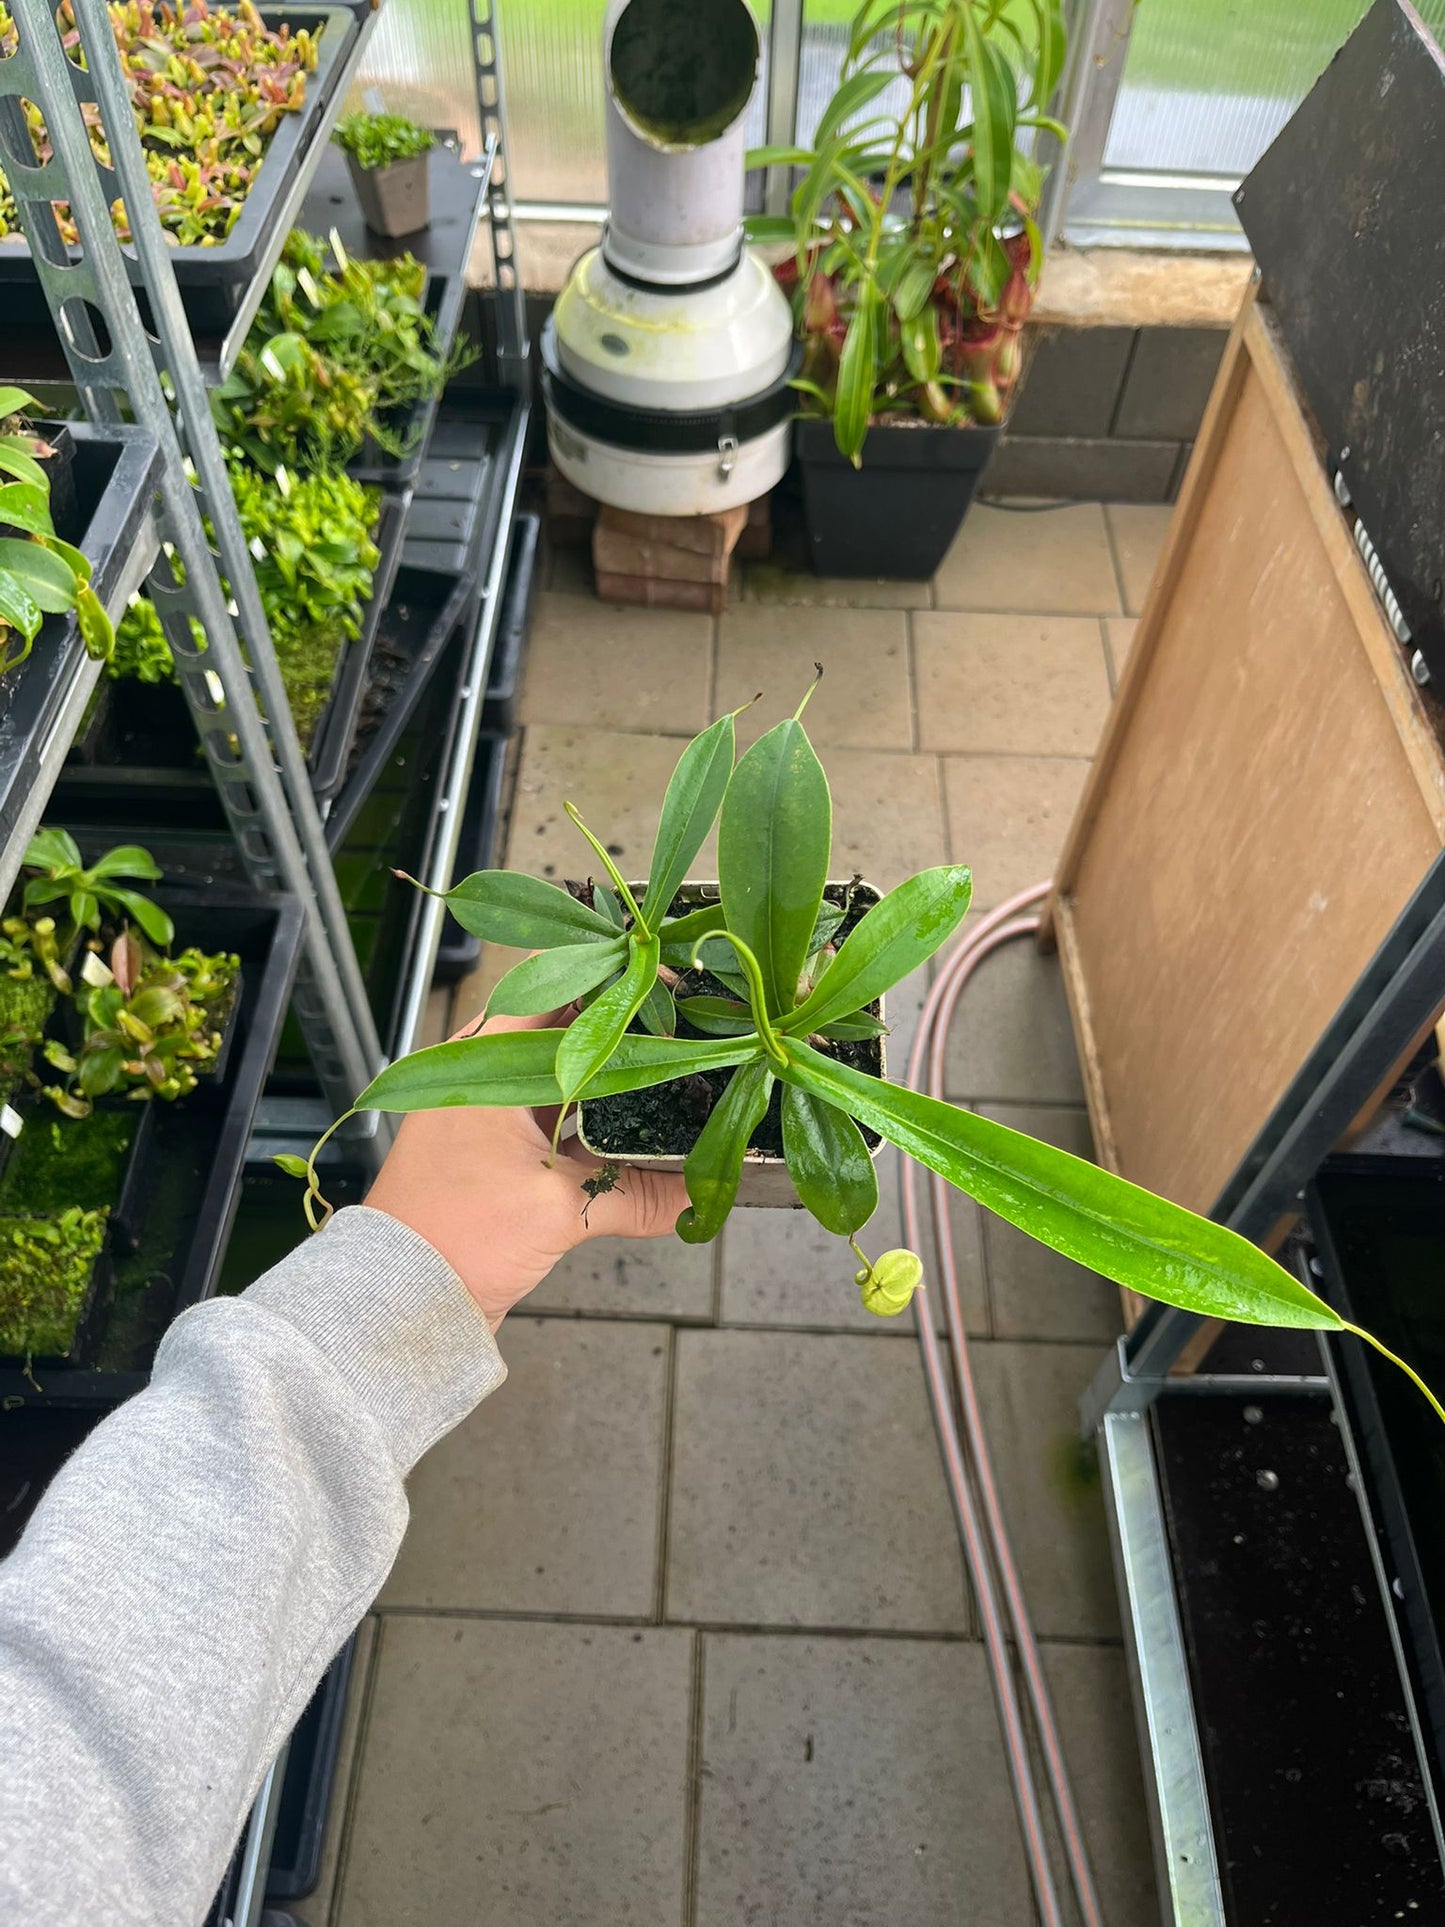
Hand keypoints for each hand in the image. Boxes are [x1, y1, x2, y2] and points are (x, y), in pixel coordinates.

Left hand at [364, 1008, 688, 1331]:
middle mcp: (487, 1074)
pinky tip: (636, 1137)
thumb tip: (697, 1197)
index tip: (669, 986)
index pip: (556, 983)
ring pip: (566, 1077)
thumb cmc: (458, 1236)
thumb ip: (636, 1197)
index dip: (615, 979)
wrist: (400, 1299)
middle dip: (626, 1032)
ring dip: (613, 1082)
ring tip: (673, 1078)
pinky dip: (593, 1127)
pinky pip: (556, 1122)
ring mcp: (491, 1113)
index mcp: (488, 1059)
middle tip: (686, 1032)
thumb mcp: (558, 1210)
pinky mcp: (497, 1152)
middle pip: (569, 1030)